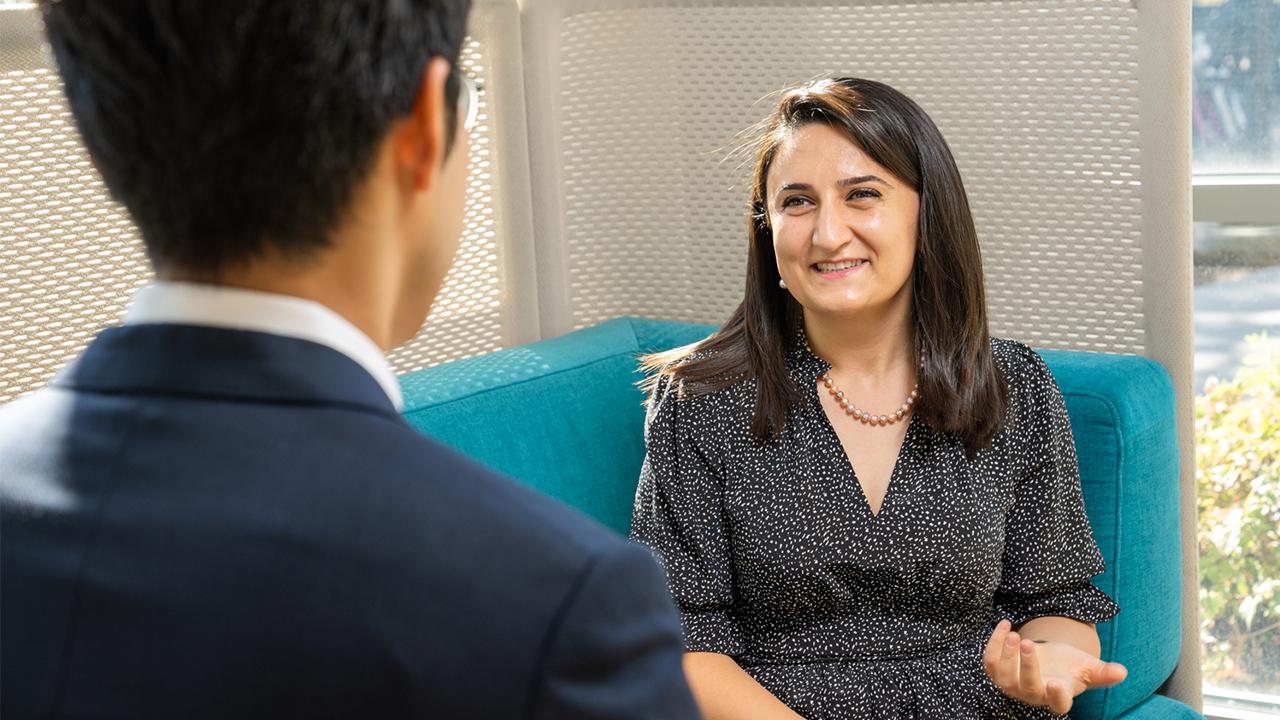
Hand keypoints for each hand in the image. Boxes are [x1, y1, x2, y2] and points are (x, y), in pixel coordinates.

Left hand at [982, 619, 1127, 714]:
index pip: (1058, 703)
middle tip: (1029, 643)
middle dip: (1027, 666)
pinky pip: (989, 662)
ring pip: (1003, 676)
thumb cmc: (1069, 666)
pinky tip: (1005, 624)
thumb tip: (1122, 672)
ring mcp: (1012, 686)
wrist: (1047, 661)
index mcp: (1058, 696)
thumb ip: (1104, 672)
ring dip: (1005, 654)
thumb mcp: (1088, 667)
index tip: (1057, 684)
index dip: (1057, 696)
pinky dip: (993, 643)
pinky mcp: (998, 673)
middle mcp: (1033, 695)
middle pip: (1028, 687)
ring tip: (1014, 634)